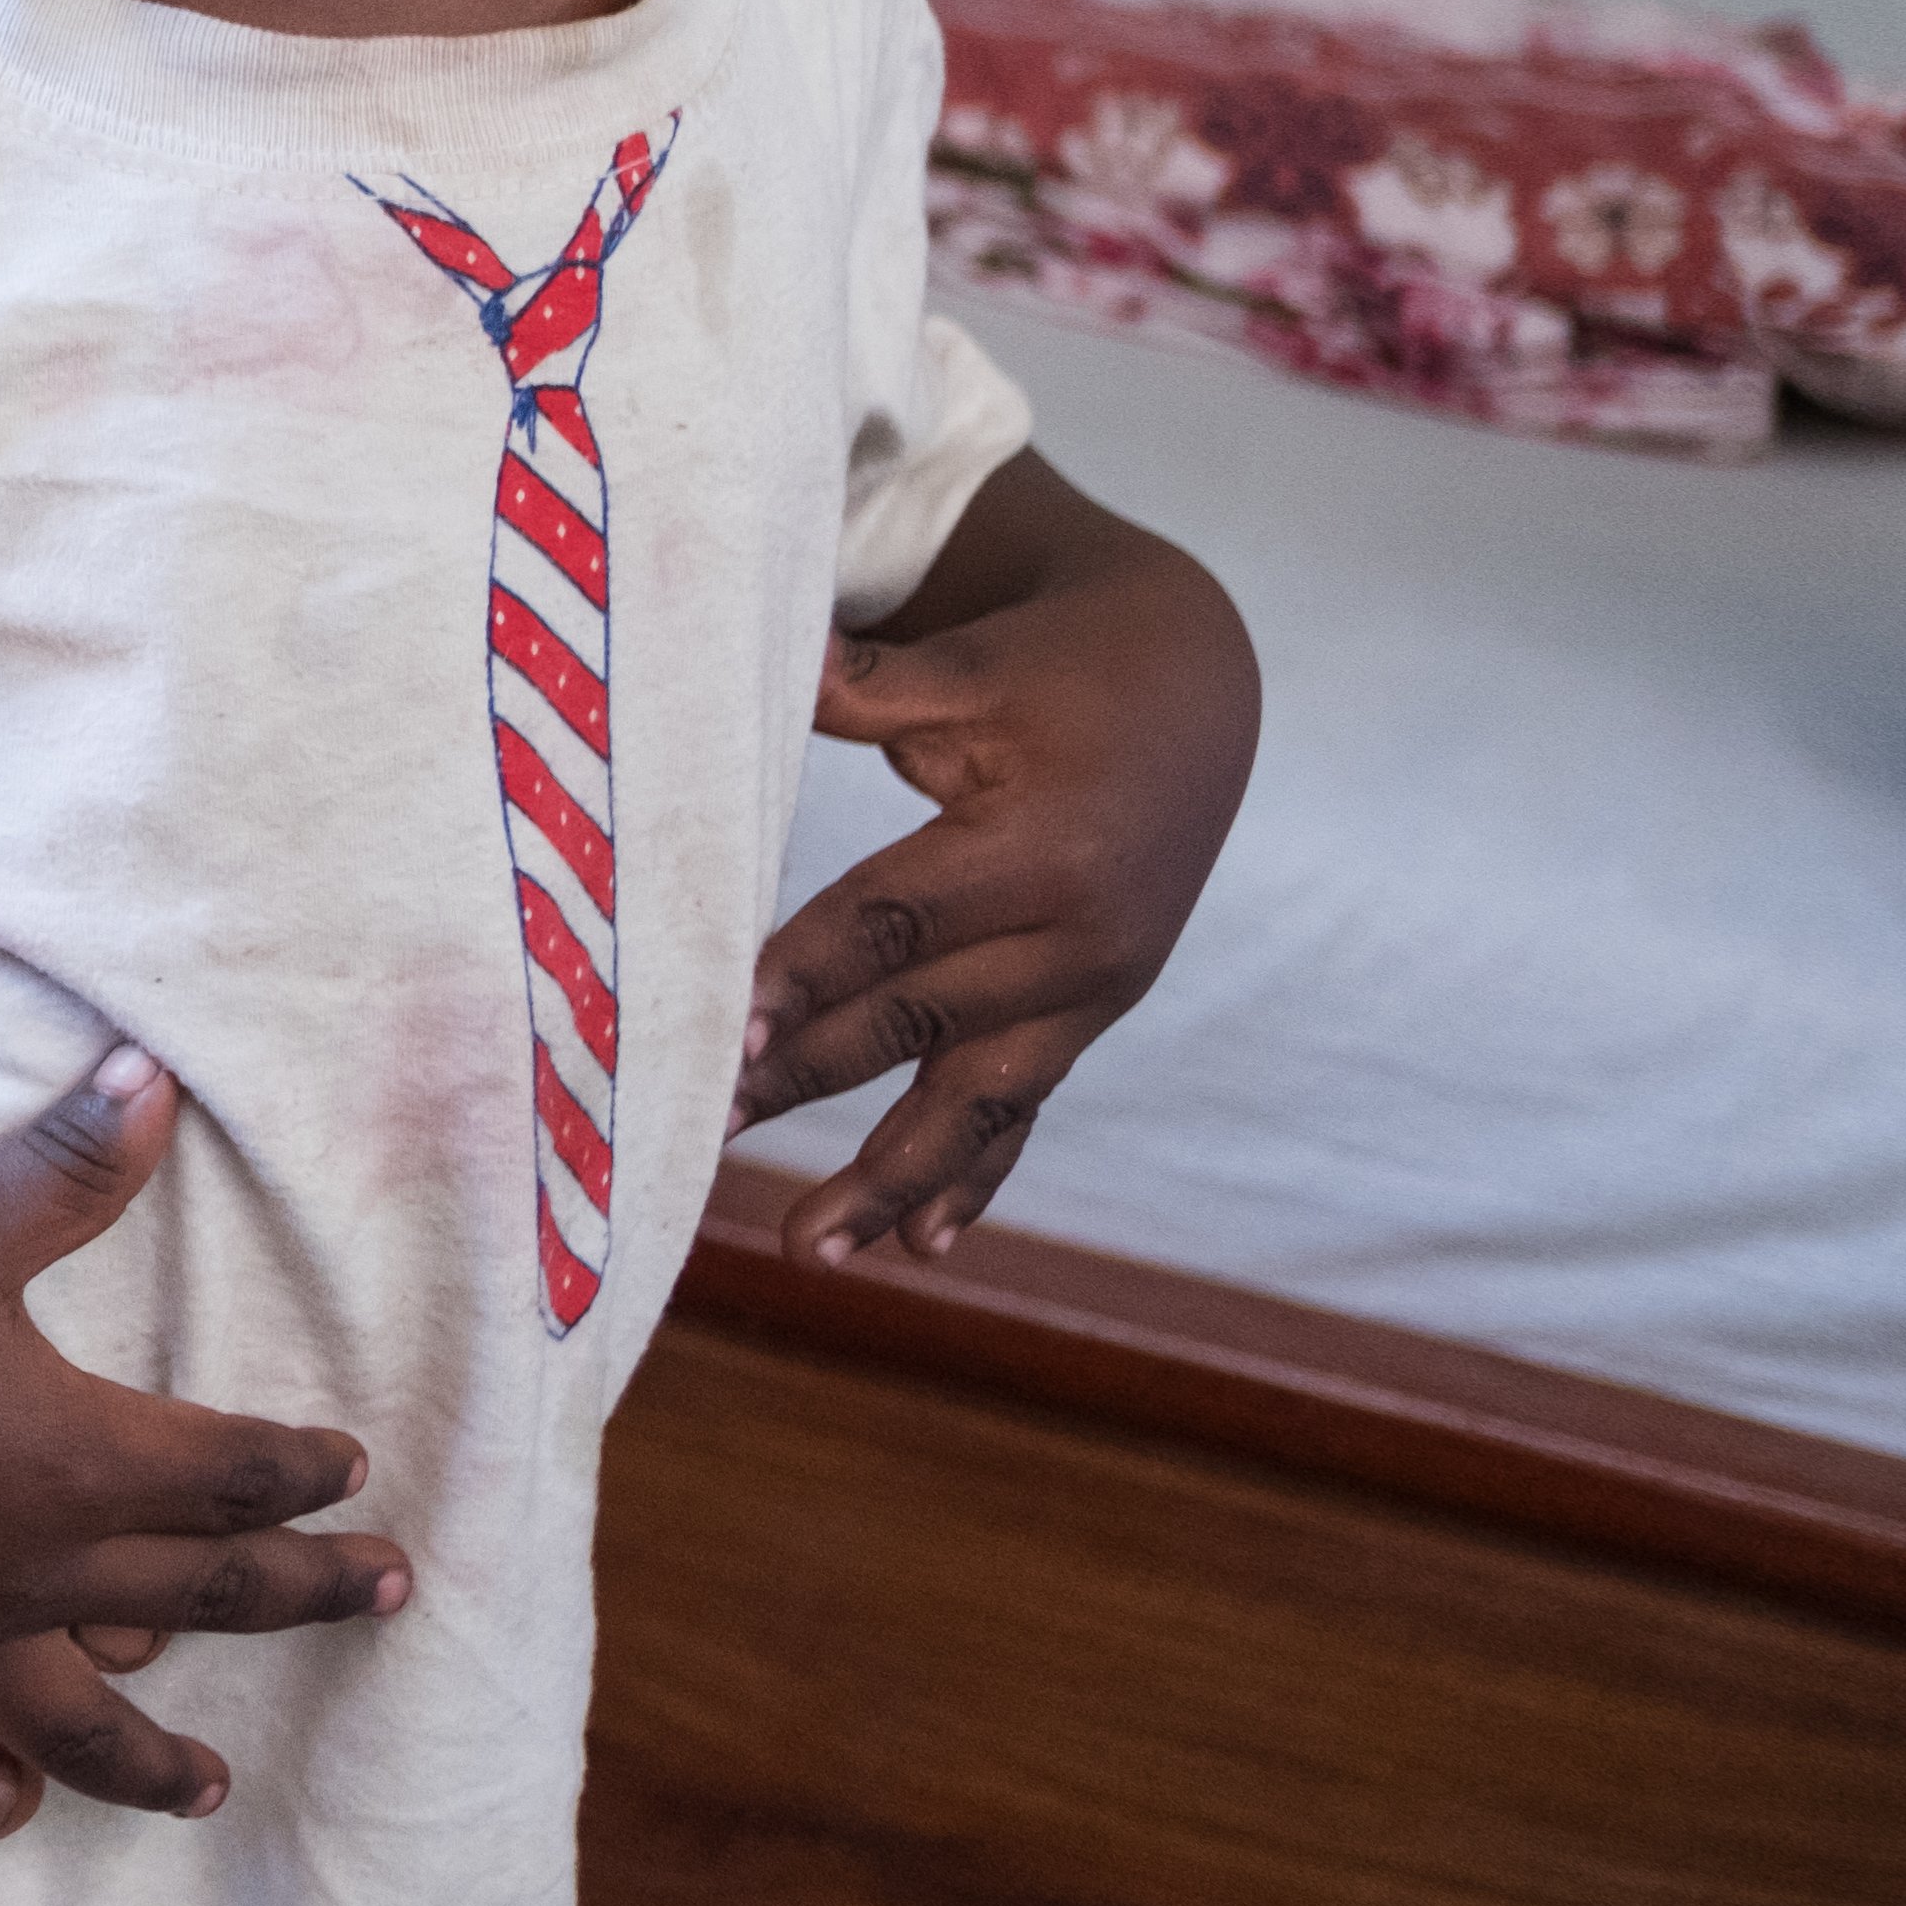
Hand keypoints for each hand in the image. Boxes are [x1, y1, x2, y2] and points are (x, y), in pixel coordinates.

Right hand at [0, 1050, 409, 1840]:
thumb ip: (77, 1163)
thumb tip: (161, 1077)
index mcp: (77, 1456)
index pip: (231, 1474)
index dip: (303, 1469)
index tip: (349, 1465)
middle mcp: (33, 1567)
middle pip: (205, 1592)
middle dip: (308, 1590)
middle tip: (385, 1592)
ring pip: (84, 1721)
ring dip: (157, 1759)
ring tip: (208, 1787)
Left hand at [741, 449, 1255, 1264]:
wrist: (1201, 691)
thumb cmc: (1063, 665)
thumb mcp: (976, 663)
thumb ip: (873, 683)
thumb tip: (783, 655)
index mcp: (1043, 850)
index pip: (896, 922)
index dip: (807, 973)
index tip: (724, 1032)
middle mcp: (1079, 939)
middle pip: (916, 1019)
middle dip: (807, 1079)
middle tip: (705, 1135)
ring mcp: (1093, 988)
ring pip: (975, 1096)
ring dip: (890, 1178)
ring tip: (810, 1250)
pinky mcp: (1090, 1010)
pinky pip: (1026, 1105)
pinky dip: (975, 1176)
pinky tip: (924, 1247)